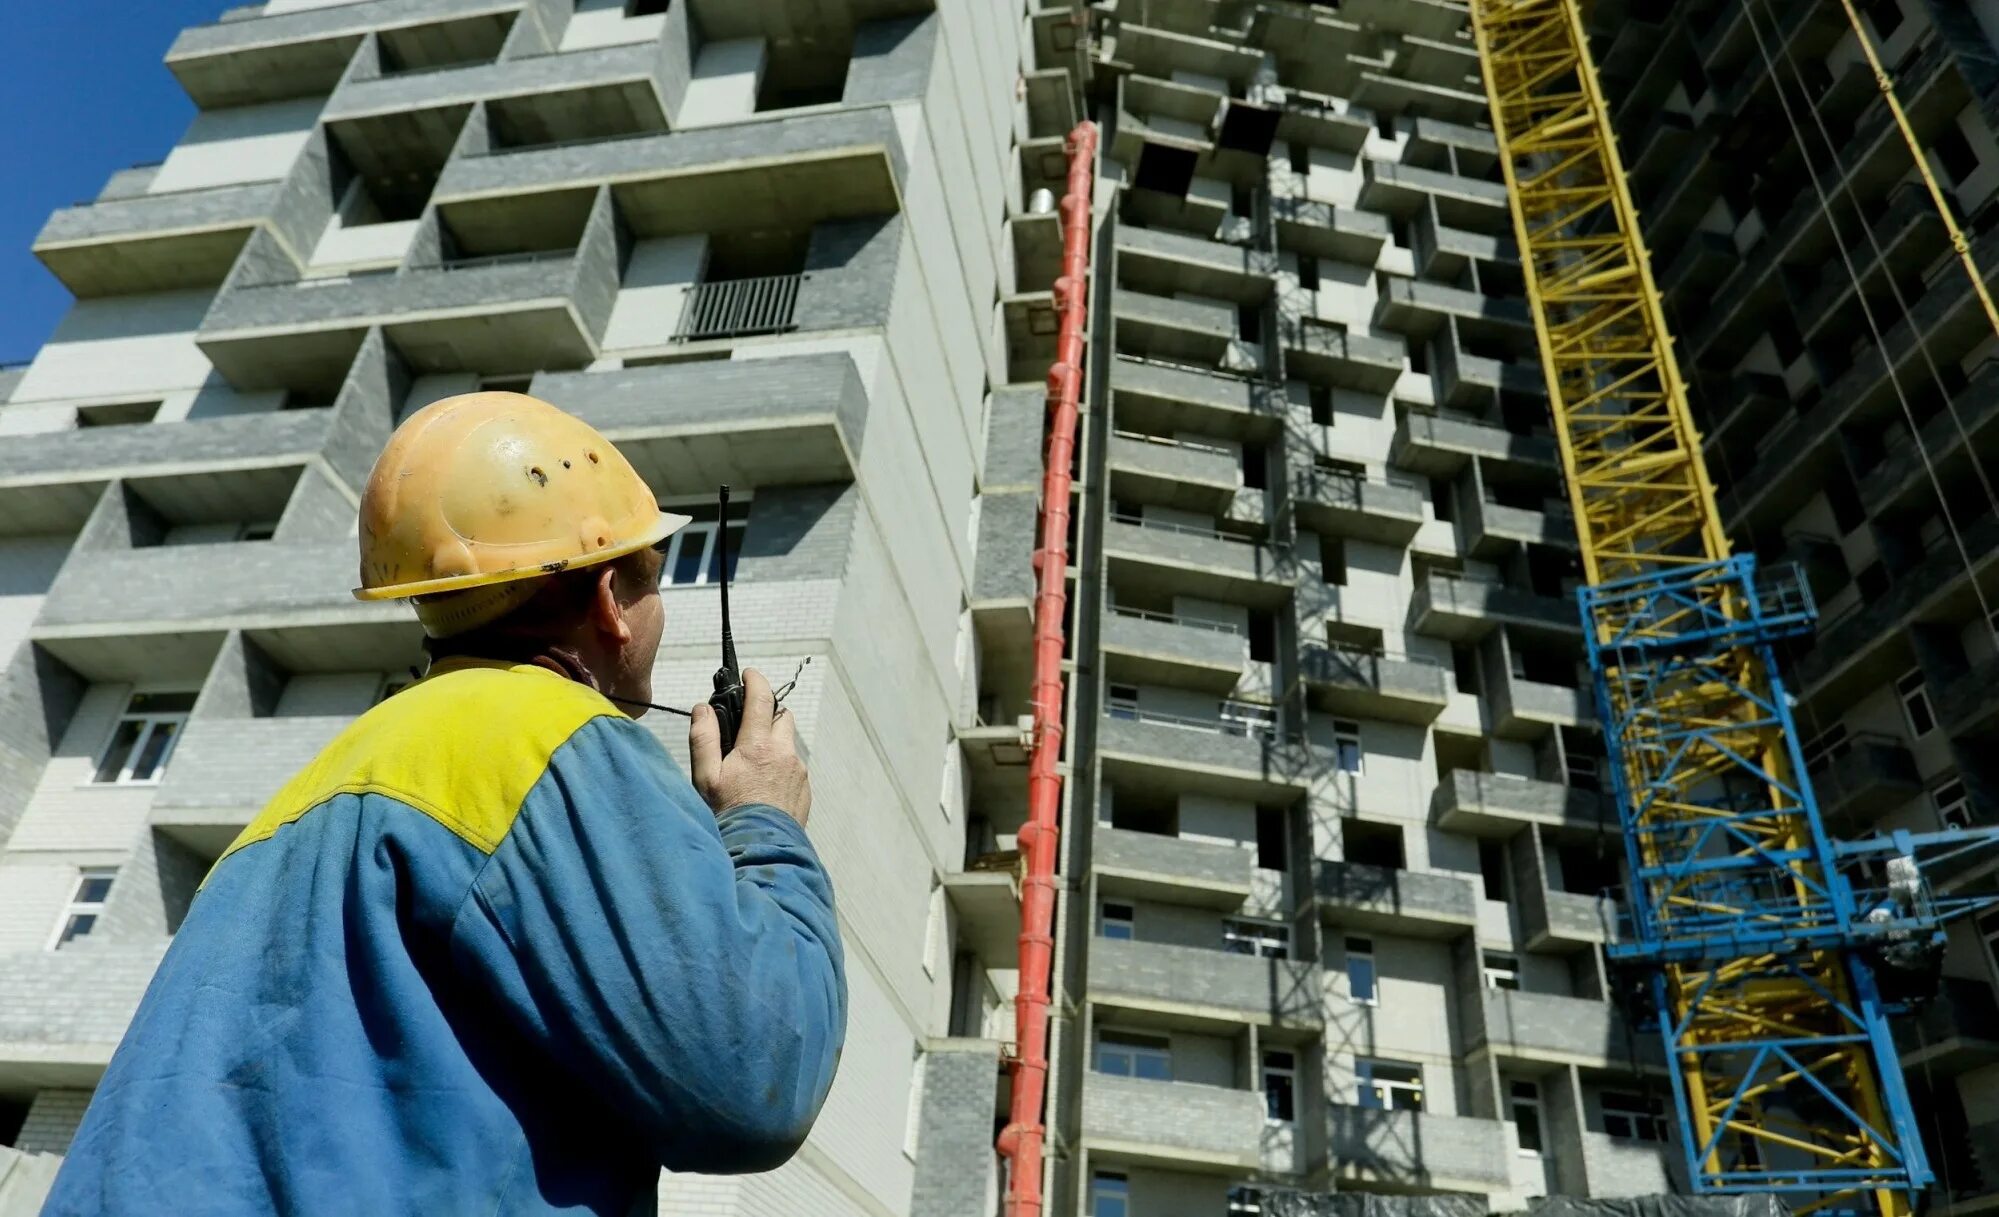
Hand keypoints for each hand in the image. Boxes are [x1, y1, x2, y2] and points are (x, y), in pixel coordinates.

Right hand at [690, 667, 811, 824]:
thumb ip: (703, 738)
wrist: (761, 852)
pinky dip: (780, 765)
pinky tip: (763, 785)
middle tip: (746, 726)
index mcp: (758, 746)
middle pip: (782, 716)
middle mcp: (784, 753)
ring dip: (773, 742)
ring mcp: (799, 771)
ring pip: (788, 743)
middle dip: (767, 713)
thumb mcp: (706, 778)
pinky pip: (794, 766)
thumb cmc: (729, 815)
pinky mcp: (805, 788)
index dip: (755, 680)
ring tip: (751, 762)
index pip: (762, 698)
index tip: (749, 674)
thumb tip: (702, 708)